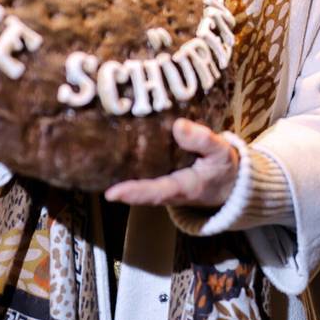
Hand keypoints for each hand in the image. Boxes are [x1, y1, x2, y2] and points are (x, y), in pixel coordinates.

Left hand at [104, 118, 238, 207]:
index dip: (134, 193)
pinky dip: (128, 164)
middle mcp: (166, 190)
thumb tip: (178, 125)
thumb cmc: (224, 168)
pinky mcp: (160, 175)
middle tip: (90, 171)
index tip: (112, 194)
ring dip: (118, 173)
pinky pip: (142, 172)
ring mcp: (161, 184)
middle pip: (138, 190)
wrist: (230, 183)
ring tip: (93, 159)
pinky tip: (112, 147)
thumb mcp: (221, 152)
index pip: (155, 193)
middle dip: (117, 185)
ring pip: (137, 181)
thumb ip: (203, 139)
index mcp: (182, 188)